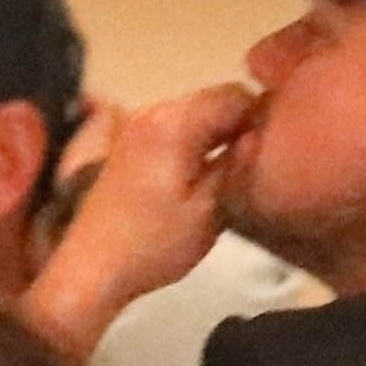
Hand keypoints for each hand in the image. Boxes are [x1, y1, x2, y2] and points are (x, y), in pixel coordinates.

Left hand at [22, 84, 257, 356]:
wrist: (90, 269)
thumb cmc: (153, 243)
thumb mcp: (211, 210)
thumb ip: (238, 166)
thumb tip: (261, 138)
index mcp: (174, 123)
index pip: (236, 96)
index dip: (263, 119)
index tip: (274, 153)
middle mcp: (152, 111)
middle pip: (213, 101)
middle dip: (239, 128)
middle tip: (254, 168)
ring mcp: (135, 125)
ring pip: (195, 116)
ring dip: (216, 137)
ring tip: (228, 176)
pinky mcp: (127, 144)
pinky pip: (175, 130)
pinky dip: (194, 145)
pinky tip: (199, 178)